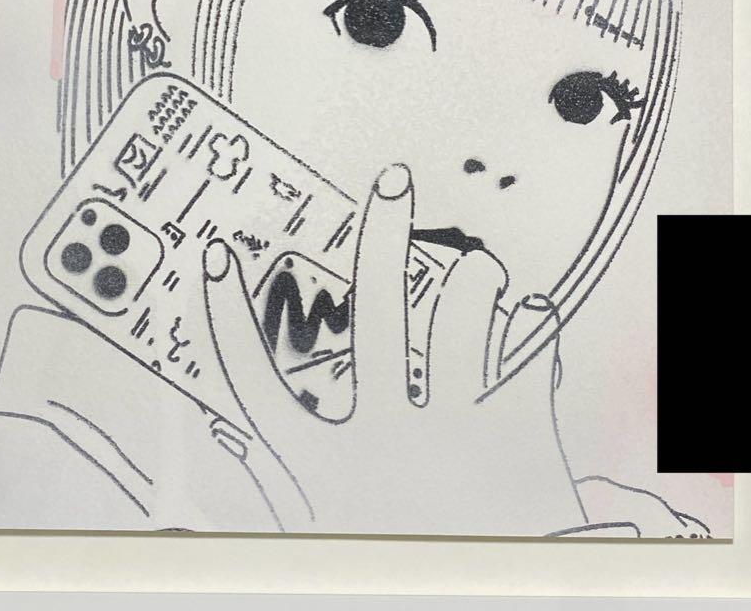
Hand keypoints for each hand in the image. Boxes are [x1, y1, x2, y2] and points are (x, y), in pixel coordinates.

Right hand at [203, 162, 587, 534]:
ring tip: (480, 270)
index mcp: (333, 469)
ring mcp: (460, 430)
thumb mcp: (329, 534)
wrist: (498, 599)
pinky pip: (531, 349)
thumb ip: (281, 486)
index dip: (228, 318)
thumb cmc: (405, 567)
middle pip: (379, 316)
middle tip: (393, 182)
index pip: (259, 386)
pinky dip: (532, 325)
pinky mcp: (522, 432)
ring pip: (467, 316)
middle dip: (382, 235)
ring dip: (476, 281)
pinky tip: (530, 318)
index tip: (218, 259)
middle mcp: (393, 438)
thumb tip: (232, 435)